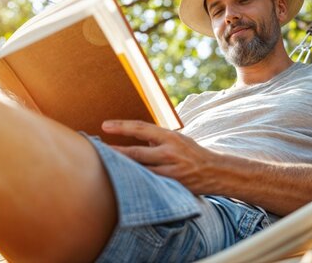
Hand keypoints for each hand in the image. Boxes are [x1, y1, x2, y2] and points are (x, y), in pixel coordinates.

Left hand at [101, 120, 218, 193]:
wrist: (215, 172)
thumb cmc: (192, 153)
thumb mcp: (177, 139)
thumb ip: (156, 138)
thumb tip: (135, 137)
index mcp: (170, 136)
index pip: (141, 128)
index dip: (121, 126)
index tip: (104, 126)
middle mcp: (169, 152)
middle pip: (135, 152)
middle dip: (114, 152)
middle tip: (95, 149)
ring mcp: (170, 171)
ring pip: (139, 170)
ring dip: (121, 168)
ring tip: (103, 166)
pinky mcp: (171, 185)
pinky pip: (148, 183)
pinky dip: (135, 181)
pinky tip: (122, 182)